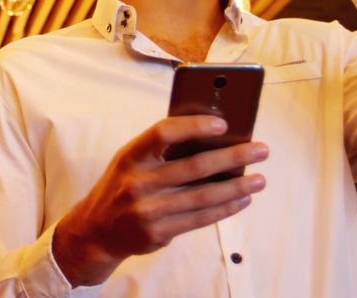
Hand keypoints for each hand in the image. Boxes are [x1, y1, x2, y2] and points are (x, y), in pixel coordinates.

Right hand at [52, 116, 268, 286]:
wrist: (96, 229)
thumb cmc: (122, 186)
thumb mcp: (130, 162)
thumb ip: (161, 151)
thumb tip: (213, 139)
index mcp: (130, 156)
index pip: (163, 133)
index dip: (194, 126)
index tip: (223, 124)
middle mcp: (137, 182)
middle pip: (194, 167)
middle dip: (233, 157)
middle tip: (261, 150)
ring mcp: (147, 210)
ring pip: (203, 196)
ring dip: (237, 187)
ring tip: (260, 179)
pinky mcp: (158, 232)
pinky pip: (200, 219)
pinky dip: (225, 209)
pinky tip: (242, 200)